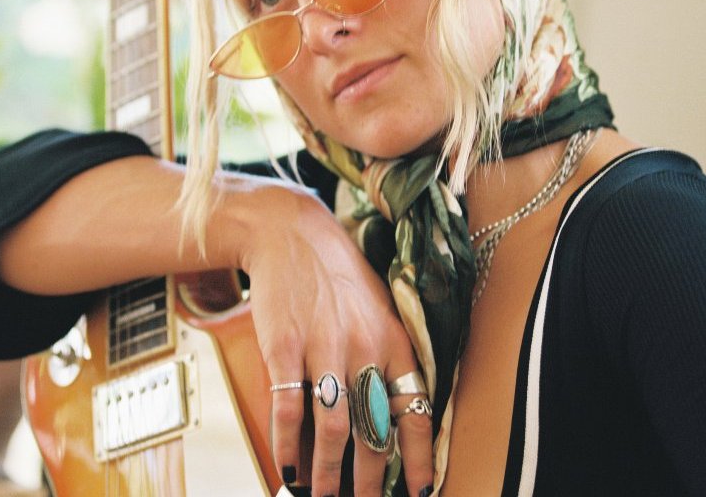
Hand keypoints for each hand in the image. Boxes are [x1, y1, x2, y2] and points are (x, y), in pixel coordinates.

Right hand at [236, 185, 434, 496]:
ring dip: (329, 475)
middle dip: (370, 481)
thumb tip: (385, 421)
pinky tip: (287, 470)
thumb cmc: (337, 279)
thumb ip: (386, 360)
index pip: (416, 410)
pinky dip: (288, 446)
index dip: (420, 457)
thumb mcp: (379, 311)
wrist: (290, 233)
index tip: (421, 492)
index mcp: (396, 342)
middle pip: (375, 430)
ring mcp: (325, 346)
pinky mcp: (285, 346)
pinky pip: (290, 408)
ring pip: (335, 428)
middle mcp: (366, 347)